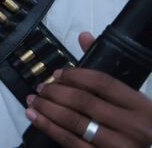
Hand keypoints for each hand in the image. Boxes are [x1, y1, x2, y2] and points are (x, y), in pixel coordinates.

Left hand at [26, 32, 151, 146]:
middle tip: (40, 88)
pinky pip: (70, 142)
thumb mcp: (129, 99)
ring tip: (33, 100)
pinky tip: (35, 117)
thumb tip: (84, 37)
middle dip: (56, 92)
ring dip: (47, 109)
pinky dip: (48, 127)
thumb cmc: (134, 125)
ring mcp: (119, 146)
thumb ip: (105, 70)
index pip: (103, 83)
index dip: (75, 75)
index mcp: (141, 107)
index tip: (57, 73)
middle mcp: (133, 127)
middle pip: (84, 102)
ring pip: (74, 122)